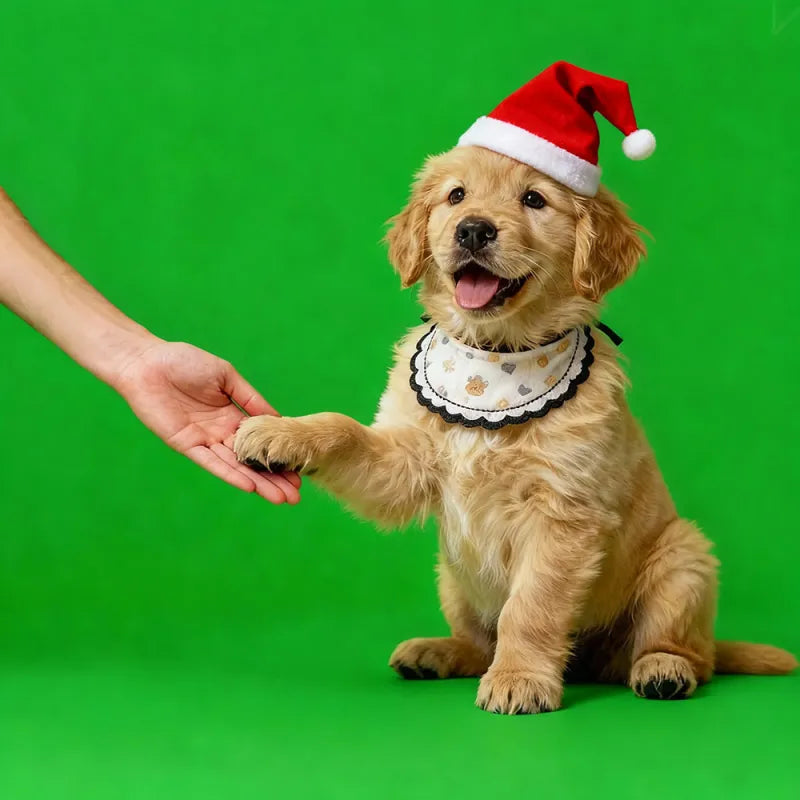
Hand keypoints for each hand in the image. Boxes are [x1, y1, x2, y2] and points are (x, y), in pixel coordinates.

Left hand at [113, 339, 300, 503]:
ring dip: (257, 484)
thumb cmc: (185, 362)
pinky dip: (230, 475)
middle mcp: (220, 432)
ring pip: (236, 467)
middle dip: (273, 479)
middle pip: (251, 461)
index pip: (260, 442)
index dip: (278, 457)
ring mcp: (204, 440)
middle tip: (295, 496)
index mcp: (232, 416)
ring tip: (280, 498)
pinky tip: (249, 486)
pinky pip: (211, 463)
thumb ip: (250, 399)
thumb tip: (278, 418)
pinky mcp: (186, 445)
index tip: (299, 472)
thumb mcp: (226, 376)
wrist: (147, 362)